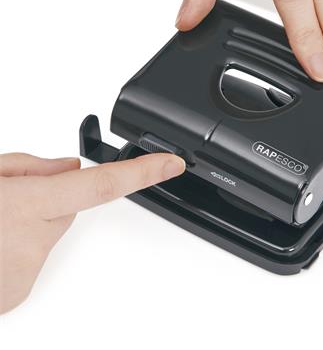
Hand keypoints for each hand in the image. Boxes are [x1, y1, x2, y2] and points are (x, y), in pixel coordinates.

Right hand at [0, 152, 184, 313]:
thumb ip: (28, 167)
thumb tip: (70, 168)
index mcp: (23, 206)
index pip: (101, 185)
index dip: (142, 173)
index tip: (171, 164)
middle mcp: (29, 243)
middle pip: (66, 206)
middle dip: (45, 196)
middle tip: (5, 200)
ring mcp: (23, 274)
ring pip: (46, 231)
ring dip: (25, 222)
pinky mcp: (17, 294)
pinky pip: (31, 256)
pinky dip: (15, 246)